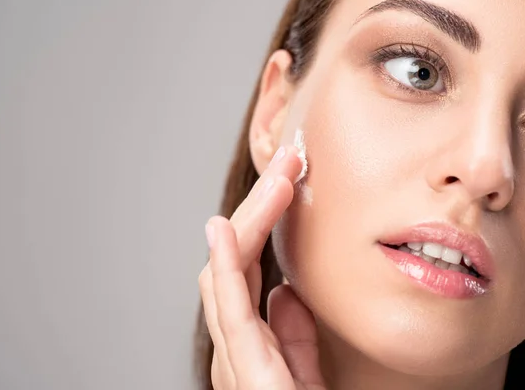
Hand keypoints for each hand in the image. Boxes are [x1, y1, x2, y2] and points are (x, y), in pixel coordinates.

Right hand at [199, 145, 326, 389]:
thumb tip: (285, 290)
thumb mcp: (306, 373)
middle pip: (232, 263)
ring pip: (226, 278)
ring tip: (277, 179)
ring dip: (251, 223)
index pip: (246, 270)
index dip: (263, 222)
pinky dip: (225, 270)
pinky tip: (223, 232)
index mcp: (250, 343)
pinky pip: (230, 316)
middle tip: (289, 162)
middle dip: (259, 209)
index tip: (289, 180)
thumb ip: (294, 334)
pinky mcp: (246, 376)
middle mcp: (233, 347)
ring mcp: (235, 360)